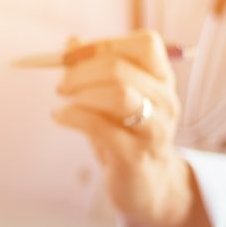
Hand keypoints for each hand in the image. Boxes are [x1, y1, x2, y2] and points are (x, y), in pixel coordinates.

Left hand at [52, 30, 212, 226]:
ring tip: (63, 102)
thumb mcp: (112, 97)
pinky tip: (59, 117)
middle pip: (121, 68)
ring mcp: (154, 129)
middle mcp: (165, 100)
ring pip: (118, 94)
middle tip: (61, 86)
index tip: (72, 58)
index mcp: (162, 79)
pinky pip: (100, 127)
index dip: (104, 44)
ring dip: (80, 93)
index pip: (146, 44)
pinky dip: (72, 116)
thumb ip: (95, 68)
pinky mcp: (135, 155)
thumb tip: (71, 41)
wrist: (147, 185)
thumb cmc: (124, 133)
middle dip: (80, 73)